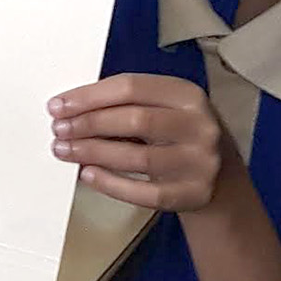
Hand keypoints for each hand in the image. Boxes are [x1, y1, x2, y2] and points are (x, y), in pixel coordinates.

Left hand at [48, 73, 232, 210]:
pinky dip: (112, 184)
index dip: (90, 96)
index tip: (58, 105)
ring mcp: (200, 162)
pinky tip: (89, 174)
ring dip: (93, 152)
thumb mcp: (163, 109)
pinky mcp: (193, 193)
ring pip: (137, 157)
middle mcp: (199, 125)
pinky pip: (145, 193)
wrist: (221, 178)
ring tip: (65, 150)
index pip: (131, 87)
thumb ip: (126, 104)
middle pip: (134, 119)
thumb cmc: (178, 135)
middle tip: (59, 129)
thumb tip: (71, 109)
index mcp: (187, 94)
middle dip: (88, 124)